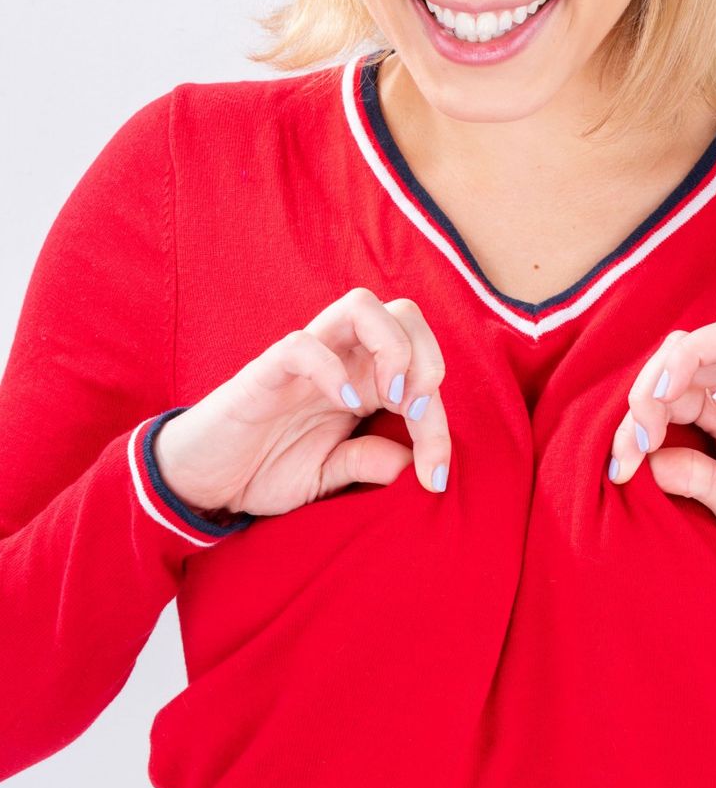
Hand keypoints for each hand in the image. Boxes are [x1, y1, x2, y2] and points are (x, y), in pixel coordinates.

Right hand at [153, 288, 451, 517]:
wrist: (203, 482)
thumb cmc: (263, 468)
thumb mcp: (328, 476)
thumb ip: (368, 462)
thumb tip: (414, 464)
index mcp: (362, 380)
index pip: (421, 371)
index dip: (441, 423)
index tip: (436, 477)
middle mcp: (341, 359)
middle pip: (403, 313)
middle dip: (428, 356)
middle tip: (417, 413)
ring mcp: (306, 359)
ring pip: (361, 305)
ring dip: (391, 347)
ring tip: (390, 397)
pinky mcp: (266, 370)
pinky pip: (303, 344)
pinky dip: (332, 369)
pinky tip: (343, 407)